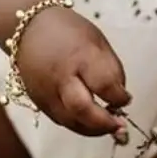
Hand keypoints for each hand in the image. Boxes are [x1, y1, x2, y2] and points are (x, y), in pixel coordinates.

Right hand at [15, 6, 130, 136]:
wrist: (29, 28)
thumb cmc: (68, 31)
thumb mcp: (97, 40)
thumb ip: (110, 67)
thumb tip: (120, 94)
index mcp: (80, 55)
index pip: (104, 83)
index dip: (119, 96)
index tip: (127, 99)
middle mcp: (61, 76)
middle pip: (82, 109)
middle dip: (104, 122)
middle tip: (120, 125)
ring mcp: (46, 92)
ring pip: (70, 122)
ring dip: (93, 129)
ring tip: (109, 127)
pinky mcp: (38, 102)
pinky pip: (60, 120)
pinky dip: (78, 124)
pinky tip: (91, 122)